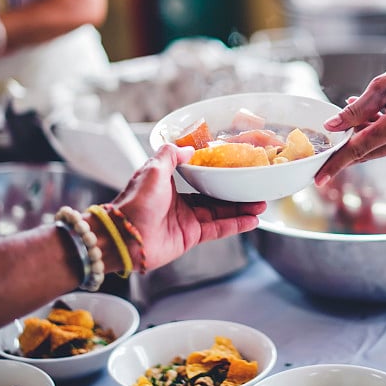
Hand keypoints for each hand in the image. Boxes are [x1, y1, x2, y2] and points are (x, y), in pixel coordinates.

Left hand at [112, 144, 265, 270]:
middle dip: (236, 192)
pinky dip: (235, 224)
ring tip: (261, 204)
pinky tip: (252, 221)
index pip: (198, 175)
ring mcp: (186, 220)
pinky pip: (218, 229)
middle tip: (255, 187)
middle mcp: (179, 201)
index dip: (217, 172)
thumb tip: (189, 148)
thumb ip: (170, 155)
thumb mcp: (152, 170)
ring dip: (241, 208)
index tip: (235, 166)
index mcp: (169, 183)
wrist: (124, 237)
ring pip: (220, 212)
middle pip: (214, 196)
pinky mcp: (191, 237)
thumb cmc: (134, 203)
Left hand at [315, 50, 385, 185]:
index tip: (319, 178)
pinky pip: (385, 144)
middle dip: (344, 149)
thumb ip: (355, 109)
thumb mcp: (382, 85)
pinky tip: (368, 116)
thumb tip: (332, 125)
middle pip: (364, 153)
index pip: (358, 149)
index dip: (336, 164)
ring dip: (359, 136)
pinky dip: (372, 134)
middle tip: (325, 145)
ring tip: (352, 112)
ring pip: (374, 149)